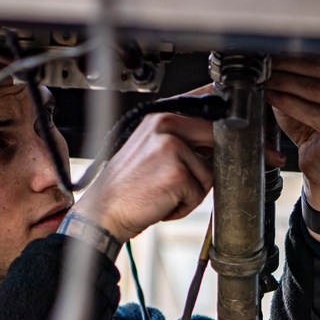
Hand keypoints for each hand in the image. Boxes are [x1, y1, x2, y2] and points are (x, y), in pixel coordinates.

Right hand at [72, 107, 213, 241]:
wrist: (104, 212)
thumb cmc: (125, 187)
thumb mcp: (148, 149)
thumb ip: (179, 138)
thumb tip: (213, 137)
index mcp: (158, 117)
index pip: (204, 108)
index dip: (215, 126)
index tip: (211, 142)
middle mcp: (165, 126)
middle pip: (214, 137)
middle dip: (205, 163)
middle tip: (179, 179)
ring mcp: (172, 148)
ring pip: (209, 172)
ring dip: (192, 191)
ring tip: (164, 194)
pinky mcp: (178, 173)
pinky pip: (199, 194)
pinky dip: (184, 207)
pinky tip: (161, 204)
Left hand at [266, 52, 319, 219]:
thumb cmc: (313, 124)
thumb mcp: (305, 91)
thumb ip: (298, 70)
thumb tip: (273, 47)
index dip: (298, 47)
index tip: (273, 47)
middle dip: (288, 64)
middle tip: (264, 63)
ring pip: (317, 89)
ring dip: (285, 83)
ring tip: (265, 80)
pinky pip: (314, 113)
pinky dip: (289, 104)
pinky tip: (272, 98)